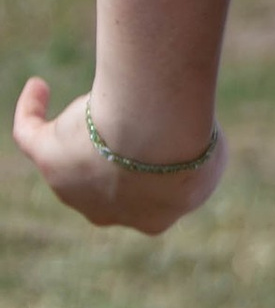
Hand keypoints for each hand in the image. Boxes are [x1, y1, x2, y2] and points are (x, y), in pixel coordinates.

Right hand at [11, 77, 226, 234]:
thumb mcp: (211, 150)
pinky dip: (31, 111)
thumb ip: (196, 150)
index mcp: (152, 220)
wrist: (156, 137)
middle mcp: (107, 213)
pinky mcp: (47, 159)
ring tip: (107, 95)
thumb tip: (183, 132)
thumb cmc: (189, 143)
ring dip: (88, 127)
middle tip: (136, 114)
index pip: (151, 198)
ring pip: (74, 156)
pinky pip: (30, 135)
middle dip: (120, 153)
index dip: (157, 168)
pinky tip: (40, 87)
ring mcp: (72, 190)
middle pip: (108, 181)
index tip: (164, 137)